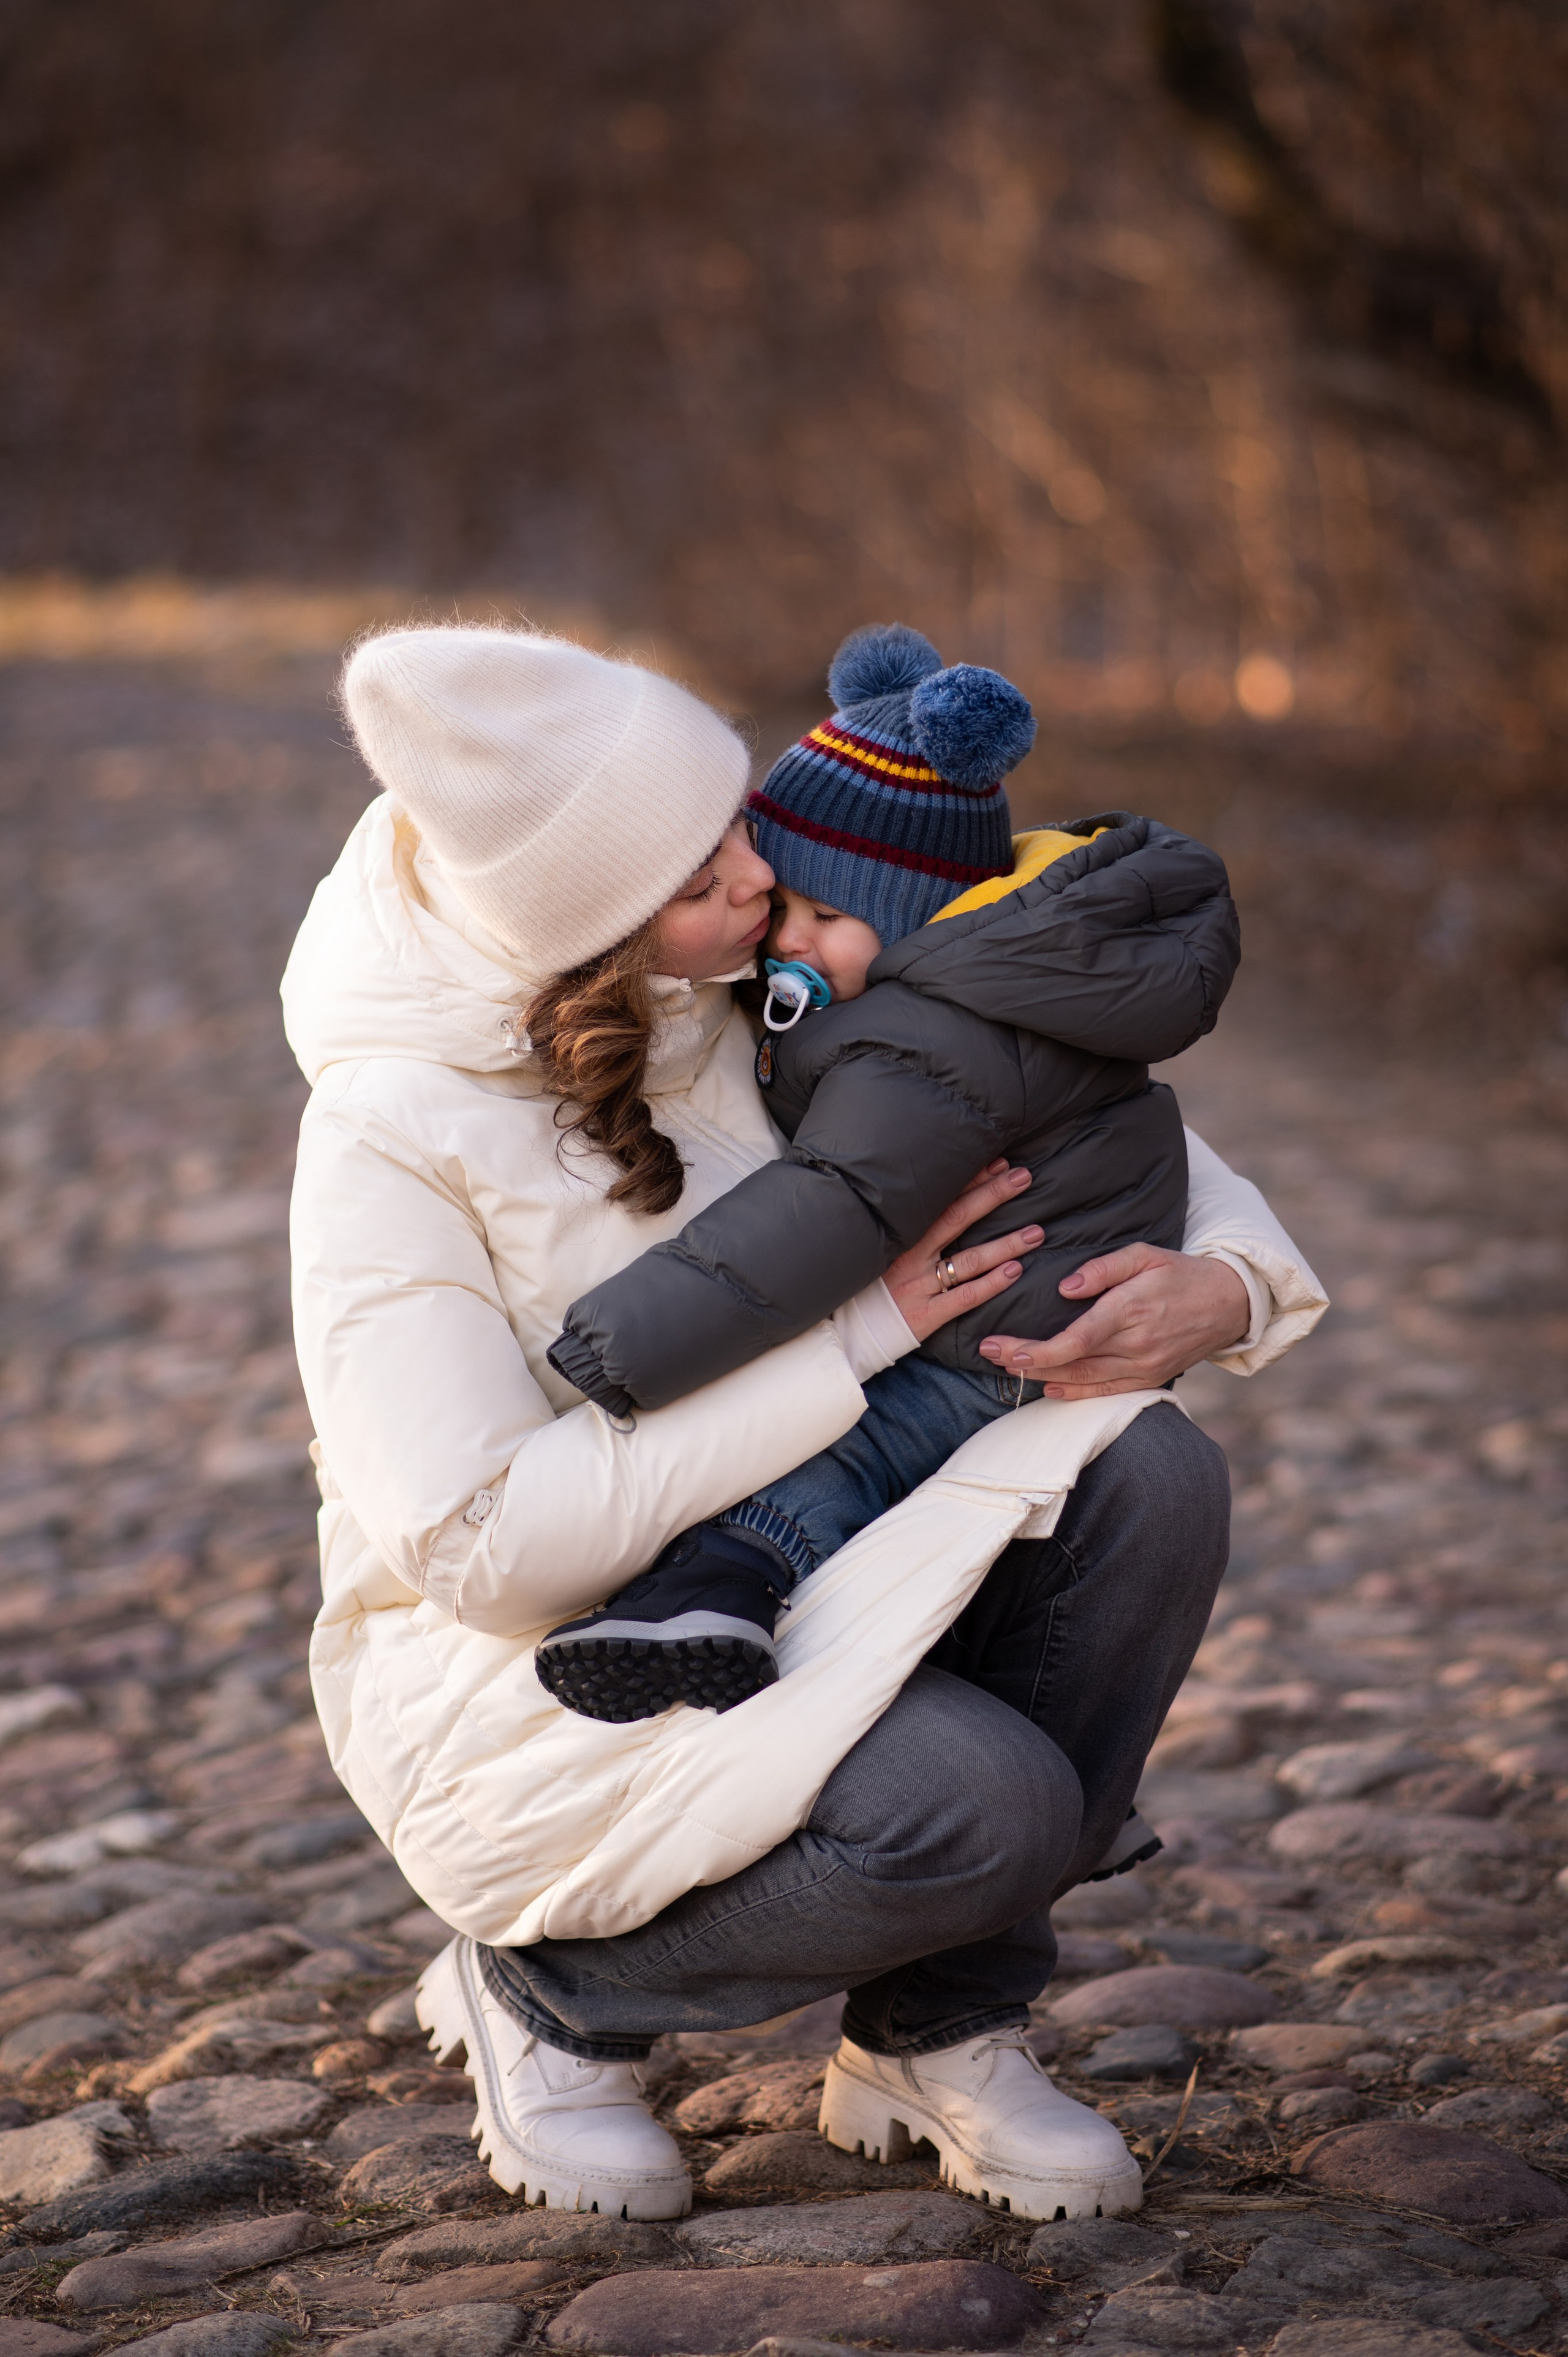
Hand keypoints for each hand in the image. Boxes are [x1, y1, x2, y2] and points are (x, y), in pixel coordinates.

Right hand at [885, 1161, 1043, 1344]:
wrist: (849, 1329)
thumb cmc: (869, 1285)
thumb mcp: (883, 1249)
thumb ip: (912, 1228)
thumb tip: (947, 1200)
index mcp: (902, 1236)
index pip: (942, 1200)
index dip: (971, 1180)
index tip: (998, 1163)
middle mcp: (912, 1256)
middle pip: (958, 1219)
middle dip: (992, 1195)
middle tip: (1023, 1178)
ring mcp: (920, 1286)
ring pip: (969, 1260)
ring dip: (1005, 1244)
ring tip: (1036, 1232)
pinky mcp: (927, 1315)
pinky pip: (965, 1297)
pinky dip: (991, 1283)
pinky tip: (1015, 1271)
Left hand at [979, 1242, 1250, 1399]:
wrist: (1229, 1304)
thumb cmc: (1181, 1273)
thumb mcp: (1145, 1254)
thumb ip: (1102, 1269)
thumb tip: (1064, 1288)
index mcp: (1131, 1310)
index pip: (1076, 1339)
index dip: (1037, 1349)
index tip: (1003, 1347)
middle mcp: (1136, 1345)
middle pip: (1072, 1362)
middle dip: (1026, 1360)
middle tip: (988, 1352)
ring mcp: (1145, 1367)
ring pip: (1085, 1381)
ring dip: (1043, 1376)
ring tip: (1008, 1367)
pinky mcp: (1151, 1379)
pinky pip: (1108, 1393)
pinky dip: (1076, 1394)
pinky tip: (1049, 1388)